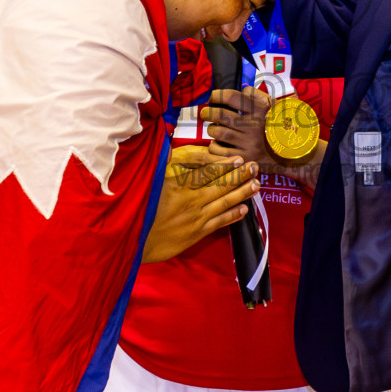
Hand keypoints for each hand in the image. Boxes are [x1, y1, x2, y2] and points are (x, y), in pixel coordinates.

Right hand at [142, 145, 257, 262]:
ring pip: (225, 202)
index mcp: (177, 185)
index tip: (238, 158)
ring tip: (256, 185)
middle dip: (240, 175)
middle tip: (255, 167)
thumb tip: (169, 150)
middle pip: (221, 185)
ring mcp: (195, 217)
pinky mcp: (197, 233)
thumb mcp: (146, 182)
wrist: (134, 240)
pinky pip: (220, 221)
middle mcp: (190, 200)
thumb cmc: (137, 208)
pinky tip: (244, 209)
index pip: (207, 172)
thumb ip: (161, 166)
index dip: (224, 165)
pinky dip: (233, 215)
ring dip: (242, 193)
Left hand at [203, 87, 280, 165]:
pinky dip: (214, 146)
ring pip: (218, 133)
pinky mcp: (245, 158)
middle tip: (205, 113)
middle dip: (207, 112)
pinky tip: (218, 144)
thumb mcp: (277, 107)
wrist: (295, 154)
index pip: (231, 97)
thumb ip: (259, 96)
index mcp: (259, 110)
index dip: (217, 95)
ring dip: (211, 129)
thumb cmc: (282, 128)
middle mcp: (252, 125)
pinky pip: (220, 151)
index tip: (213, 97)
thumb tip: (242, 90)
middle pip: (220, 114)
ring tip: (213, 129)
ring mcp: (248, 143)